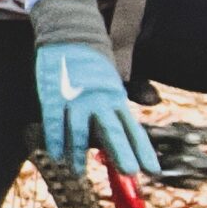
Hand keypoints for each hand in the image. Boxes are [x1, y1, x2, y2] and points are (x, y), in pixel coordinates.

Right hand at [35, 40, 157, 175]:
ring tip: (78, 172)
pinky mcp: (54, 95)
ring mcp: (76, 97)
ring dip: (78, 154)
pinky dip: (55, 140)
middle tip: (129, 172)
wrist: (69, 35)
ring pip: (80, 130)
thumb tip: (137, 118)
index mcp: (117, 98)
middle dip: (121, 152)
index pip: (133, 128)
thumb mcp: (111, 84)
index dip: (143, 150)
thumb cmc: (90, 65)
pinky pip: (55, 122)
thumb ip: (120, 105)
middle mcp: (100, 99)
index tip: (152, 170)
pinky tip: (55, 155)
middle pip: (113, 130)